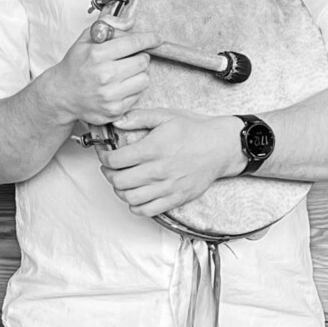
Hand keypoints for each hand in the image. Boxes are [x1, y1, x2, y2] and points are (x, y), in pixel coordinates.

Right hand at [39, 18, 158, 126]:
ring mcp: (110, 95)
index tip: (156, 38)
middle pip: (143, 61)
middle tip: (129, 59)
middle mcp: (104, 75)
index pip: (134, 43)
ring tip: (125, 73)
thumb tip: (131, 23)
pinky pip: (138, 96)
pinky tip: (119, 87)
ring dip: (138, 75)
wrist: (61, 94)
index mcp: (97, 55)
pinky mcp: (114, 110)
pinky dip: (132, 90)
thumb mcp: (85, 39)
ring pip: (144, 80)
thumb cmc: (75, 65)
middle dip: (139, 57)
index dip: (149, 39)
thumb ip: (108, 25)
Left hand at [99, 108, 244, 217]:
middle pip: (119, 181)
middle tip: (110, 168)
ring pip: (130, 198)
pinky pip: (148, 210)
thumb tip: (116, 121)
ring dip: (120, 191)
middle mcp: (159, 170)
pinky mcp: (176, 198)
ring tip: (122, 182)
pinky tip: (136, 195)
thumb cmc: (195, 130)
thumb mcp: (166, 116)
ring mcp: (168, 187)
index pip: (116, 160)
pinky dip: (135, 206)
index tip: (105, 155)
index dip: (104, 157)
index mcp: (154, 148)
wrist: (222, 147)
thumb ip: (139, 117)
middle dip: (109, 174)